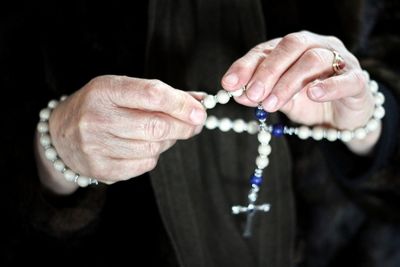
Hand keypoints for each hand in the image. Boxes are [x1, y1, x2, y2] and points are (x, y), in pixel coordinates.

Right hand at [46, 76, 205, 186]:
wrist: (62, 135)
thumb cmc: (102, 107)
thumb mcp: (124, 90)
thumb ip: (162, 94)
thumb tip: (201, 101)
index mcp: (105, 90)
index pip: (152, 94)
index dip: (182, 104)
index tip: (201, 111)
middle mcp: (97, 118)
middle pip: (156, 126)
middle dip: (184, 126)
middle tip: (196, 124)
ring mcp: (97, 146)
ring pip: (154, 147)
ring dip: (168, 141)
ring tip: (161, 133)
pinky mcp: (102, 169)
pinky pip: (144, 164)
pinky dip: (153, 155)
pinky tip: (144, 146)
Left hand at [221, 31, 379, 153]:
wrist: (343, 119)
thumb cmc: (309, 103)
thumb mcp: (280, 99)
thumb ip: (262, 95)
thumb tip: (238, 94)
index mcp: (293, 49)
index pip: (266, 49)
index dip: (246, 65)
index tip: (228, 84)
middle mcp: (316, 46)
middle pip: (290, 47)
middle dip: (267, 71)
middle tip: (252, 94)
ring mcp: (339, 60)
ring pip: (313, 60)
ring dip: (288, 82)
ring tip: (271, 104)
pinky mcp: (357, 80)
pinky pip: (346, 79)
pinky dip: (328, 86)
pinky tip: (313, 94)